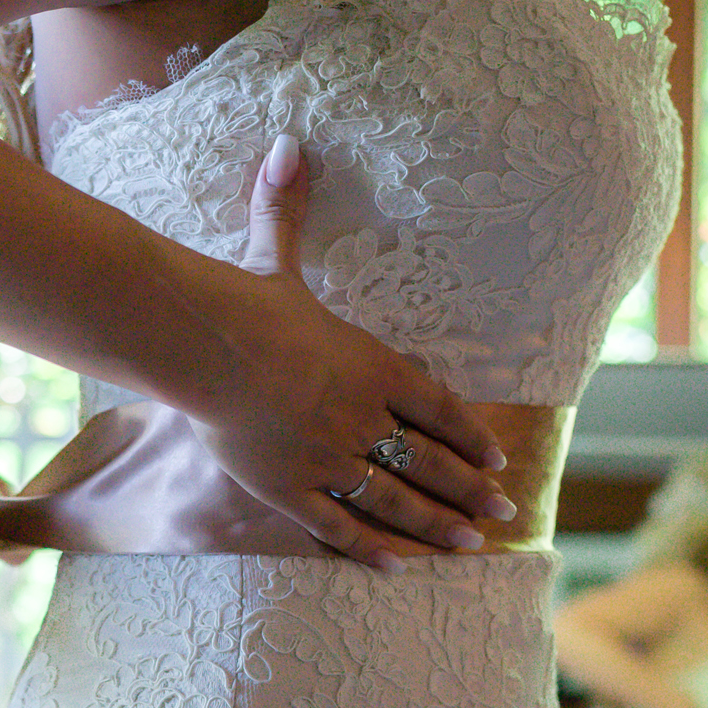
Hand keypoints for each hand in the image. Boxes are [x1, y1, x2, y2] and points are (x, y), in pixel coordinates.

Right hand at [187, 134, 512, 571]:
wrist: (202, 342)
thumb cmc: (241, 302)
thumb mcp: (272, 259)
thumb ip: (284, 210)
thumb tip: (284, 144)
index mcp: (374, 366)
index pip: (438, 409)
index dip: (471, 436)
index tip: (497, 459)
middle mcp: (363, 417)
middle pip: (430, 461)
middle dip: (472, 490)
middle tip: (505, 513)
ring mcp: (328, 456)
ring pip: (396, 499)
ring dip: (438, 525)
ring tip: (470, 544)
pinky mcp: (288, 487)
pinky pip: (340, 525)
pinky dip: (372, 546)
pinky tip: (399, 564)